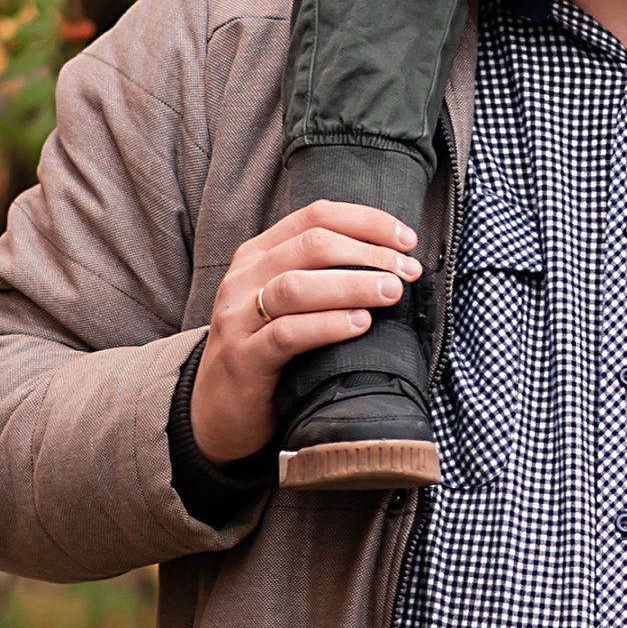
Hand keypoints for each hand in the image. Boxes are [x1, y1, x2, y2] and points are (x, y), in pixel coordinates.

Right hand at [188, 201, 424, 463]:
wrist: (219, 411)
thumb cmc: (270, 352)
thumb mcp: (290, 304)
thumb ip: (325, 277)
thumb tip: (396, 263)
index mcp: (259, 255)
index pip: (316, 216)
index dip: (367, 222)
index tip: (407, 240)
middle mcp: (245, 278)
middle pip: (312, 245)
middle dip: (368, 253)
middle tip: (408, 272)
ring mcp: (238, 317)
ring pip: (297, 286)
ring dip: (353, 285)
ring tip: (392, 292)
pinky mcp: (243, 358)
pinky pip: (287, 334)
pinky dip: (328, 325)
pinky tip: (361, 325)